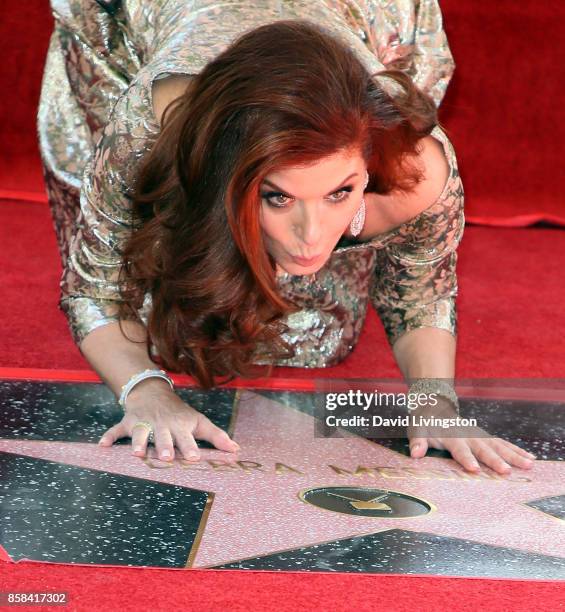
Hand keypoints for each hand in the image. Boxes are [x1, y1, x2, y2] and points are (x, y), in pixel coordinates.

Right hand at [97, 378, 239, 461]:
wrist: (153, 392)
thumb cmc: (180, 413)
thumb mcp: (199, 421)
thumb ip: (216, 436)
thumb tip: (236, 449)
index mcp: (180, 426)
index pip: (186, 438)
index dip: (190, 447)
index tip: (194, 457)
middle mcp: (162, 425)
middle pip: (164, 437)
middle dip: (165, 446)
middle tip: (167, 458)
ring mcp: (143, 423)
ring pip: (141, 433)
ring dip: (139, 442)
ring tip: (138, 454)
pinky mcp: (127, 423)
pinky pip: (116, 430)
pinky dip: (109, 437)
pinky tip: (102, 446)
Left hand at [407, 398, 536, 473]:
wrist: (434, 406)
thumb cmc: (425, 422)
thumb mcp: (417, 430)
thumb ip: (418, 442)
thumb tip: (415, 454)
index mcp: (451, 436)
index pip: (459, 449)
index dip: (466, 459)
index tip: (475, 469)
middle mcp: (468, 435)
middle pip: (483, 448)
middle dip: (495, 460)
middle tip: (507, 471)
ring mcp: (479, 435)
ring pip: (498, 445)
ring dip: (513, 455)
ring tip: (529, 466)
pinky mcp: (485, 437)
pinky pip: (503, 444)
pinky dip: (516, 450)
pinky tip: (530, 458)